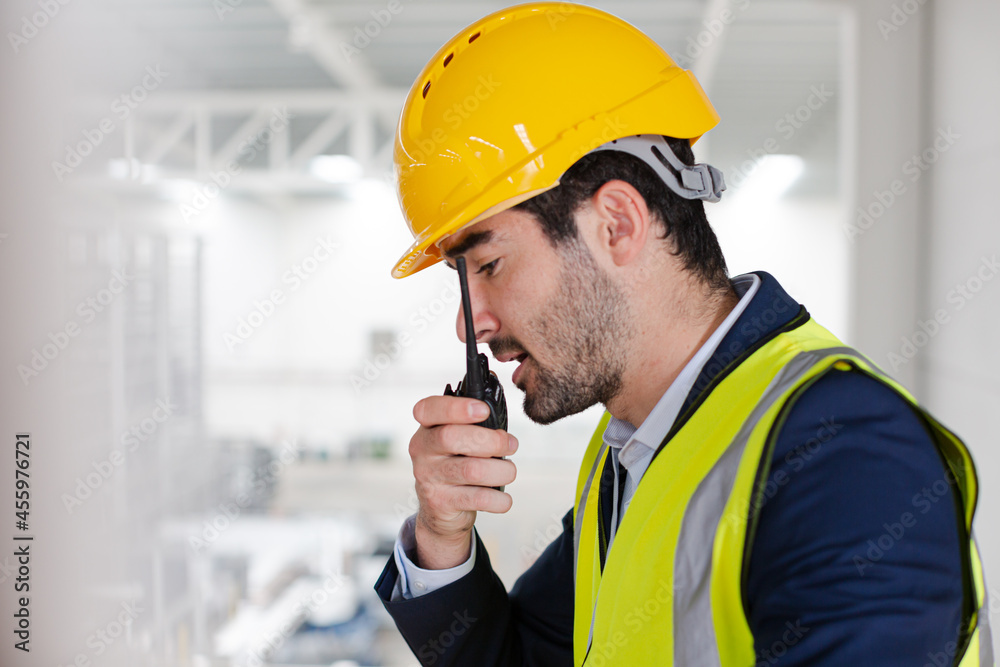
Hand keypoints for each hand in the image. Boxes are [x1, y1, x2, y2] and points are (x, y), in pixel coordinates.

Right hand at [408, 395, 517, 569]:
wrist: (439, 509)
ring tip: (508, 471)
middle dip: (491, 440)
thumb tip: (504, 431)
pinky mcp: (440, 503)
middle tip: (510, 444)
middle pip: (451, 437)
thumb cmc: (456, 464)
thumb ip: (473, 427)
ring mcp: (429, 478)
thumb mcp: (457, 441)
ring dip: (502, 470)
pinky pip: (480, 499)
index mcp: (427, 428)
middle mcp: (422, 451)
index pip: (427, 410)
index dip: (456, 407)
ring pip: (472, 470)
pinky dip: (500, 499)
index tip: (484, 410)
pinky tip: (502, 498)